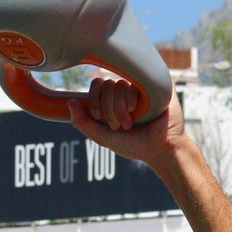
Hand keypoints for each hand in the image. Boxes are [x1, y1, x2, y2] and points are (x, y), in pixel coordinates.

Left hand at [66, 76, 185, 169]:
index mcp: (113, 100)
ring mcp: (140, 87)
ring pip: (118, 84)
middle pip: (105, 84)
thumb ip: (83, 123)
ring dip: (121, 108)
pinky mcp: (154, 84)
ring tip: (132, 122)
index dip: (93, 99)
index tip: (99, 117)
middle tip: (120, 125)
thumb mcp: (103, 137)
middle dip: (108, 108)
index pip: (96, 85)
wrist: (161, 150)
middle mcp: (126, 91)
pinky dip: (132, 100)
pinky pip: (134, 82)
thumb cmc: (135, 145)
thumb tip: (70, 103)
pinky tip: (141, 112)